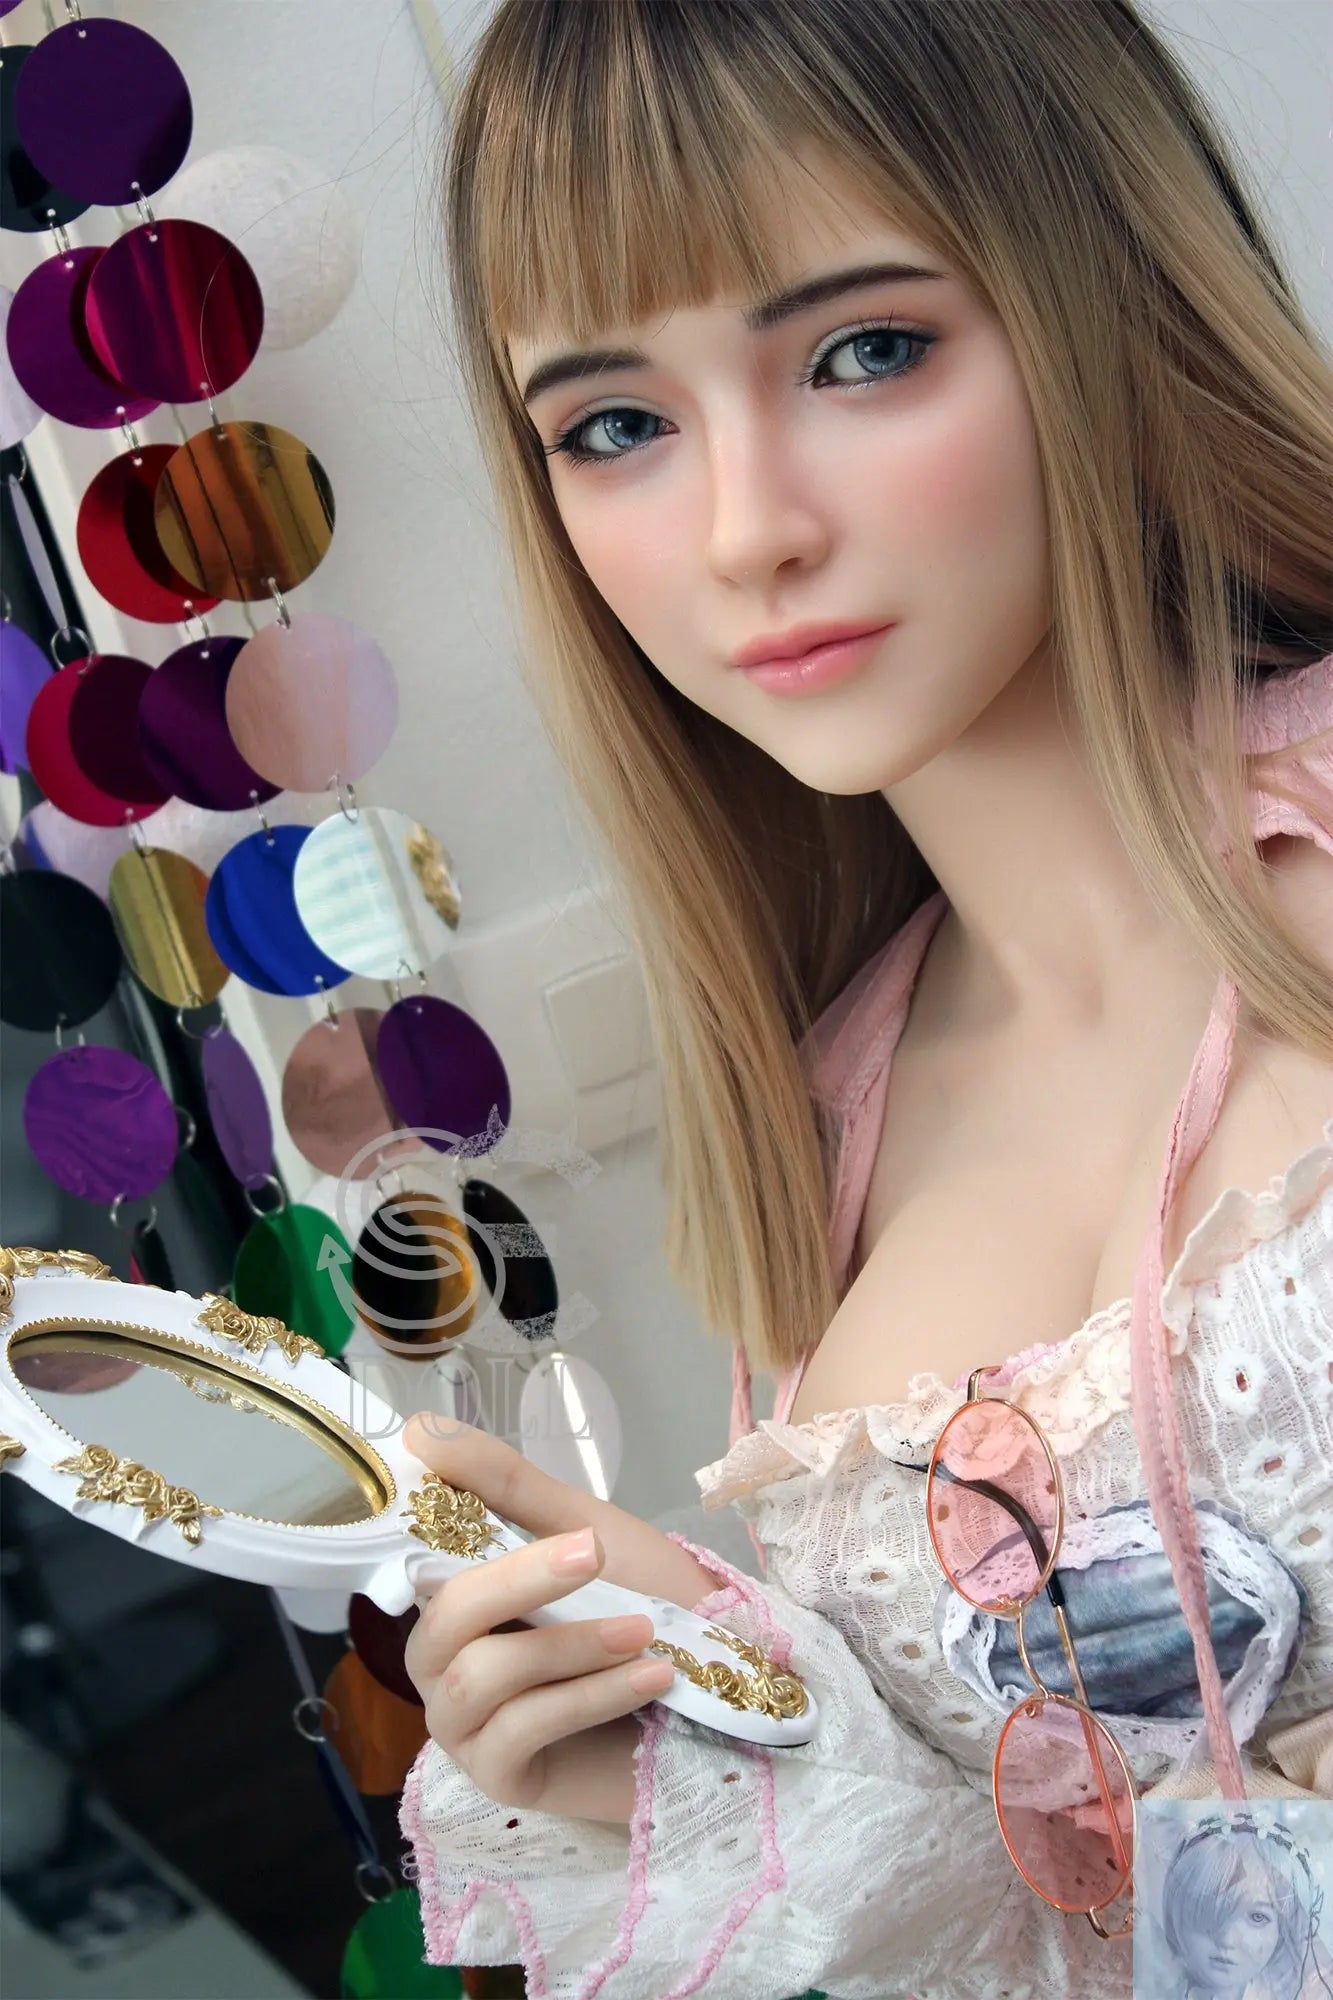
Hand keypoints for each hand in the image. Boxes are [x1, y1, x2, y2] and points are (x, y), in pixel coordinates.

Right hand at [401, 1411, 720, 1821]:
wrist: (719, 1697)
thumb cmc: (645, 1604)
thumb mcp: (583, 1529)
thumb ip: (503, 1484)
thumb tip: (416, 1429)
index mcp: (457, 1593)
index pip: (413, 1557)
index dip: (422, 1519)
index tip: (452, 1485)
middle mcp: (445, 1660)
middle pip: (445, 1618)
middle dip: (519, 1580)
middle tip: (592, 1551)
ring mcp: (465, 1724)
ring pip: (480, 1678)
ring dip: (570, 1647)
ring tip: (643, 1631)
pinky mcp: (499, 1777)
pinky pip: (522, 1731)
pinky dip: (590, 1697)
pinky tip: (650, 1679)